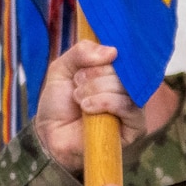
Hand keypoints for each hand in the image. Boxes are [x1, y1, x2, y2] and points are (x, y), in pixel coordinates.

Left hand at [34, 40, 146, 170]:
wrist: (51, 134)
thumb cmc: (59, 102)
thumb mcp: (62, 68)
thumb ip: (81, 52)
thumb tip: (112, 51)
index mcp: (116, 70)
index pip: (124, 53)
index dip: (107, 53)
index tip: (87, 61)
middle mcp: (130, 87)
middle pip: (124, 69)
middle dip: (95, 74)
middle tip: (77, 83)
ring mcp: (134, 107)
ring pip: (126, 87)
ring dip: (96, 89)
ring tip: (78, 97)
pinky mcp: (135, 128)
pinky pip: (129, 107)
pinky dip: (105, 102)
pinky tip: (87, 108)